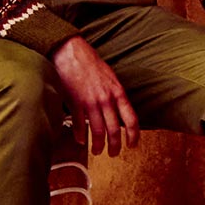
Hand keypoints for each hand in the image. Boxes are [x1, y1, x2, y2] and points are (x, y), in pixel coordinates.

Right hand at [49, 35, 135, 157]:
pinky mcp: (74, 103)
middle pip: (114, 130)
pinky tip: (81, 140)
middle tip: (114, 154)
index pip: (131, 119)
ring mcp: (90, 102)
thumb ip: (115, 94)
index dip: (134, 136)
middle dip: (115, 146)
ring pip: (97, 132)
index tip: (133, 145)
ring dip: (98, 146)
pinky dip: (80, 136)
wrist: (70, 50)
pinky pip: (79, 125)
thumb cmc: (90, 61)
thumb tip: (119, 109)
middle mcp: (106, 99)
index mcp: (117, 92)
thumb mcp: (110, 76)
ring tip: (97, 151)